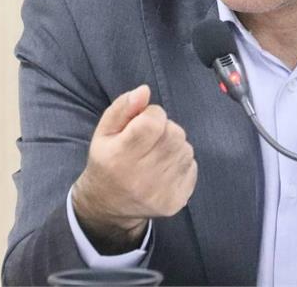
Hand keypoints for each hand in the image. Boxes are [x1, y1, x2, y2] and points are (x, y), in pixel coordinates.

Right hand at [72, 85, 197, 252]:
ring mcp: (161, 192)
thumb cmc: (107, 162)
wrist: (108, 206)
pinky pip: (192, 167)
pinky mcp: (176, 201)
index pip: (154, 121)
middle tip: (150, 140)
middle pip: (174, 134)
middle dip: (165, 129)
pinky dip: (181, 163)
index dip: (152, 115)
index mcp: (120, 156)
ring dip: (174, 146)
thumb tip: (145, 91)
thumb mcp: (104, 131)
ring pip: (185, 149)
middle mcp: (142, 177)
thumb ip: (123, 107)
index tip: (143, 121)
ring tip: (156, 155)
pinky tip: (164, 170)